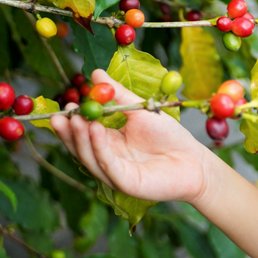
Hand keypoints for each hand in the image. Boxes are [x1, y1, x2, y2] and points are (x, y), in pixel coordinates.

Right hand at [51, 69, 210, 203]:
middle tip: (62, 114)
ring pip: (90, 158)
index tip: (66, 104)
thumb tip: (96, 74)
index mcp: (110, 143)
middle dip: (69, 131)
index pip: (84, 133)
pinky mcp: (126, 183)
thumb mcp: (140, 110)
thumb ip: (118, 95)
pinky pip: (108, 166)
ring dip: (81, 138)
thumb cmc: (169, 136)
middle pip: (81, 147)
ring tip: (78, 119)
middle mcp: (108, 159)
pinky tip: (96, 130)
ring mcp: (115, 173)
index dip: (72, 121)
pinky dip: (99, 148)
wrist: (194, 160)